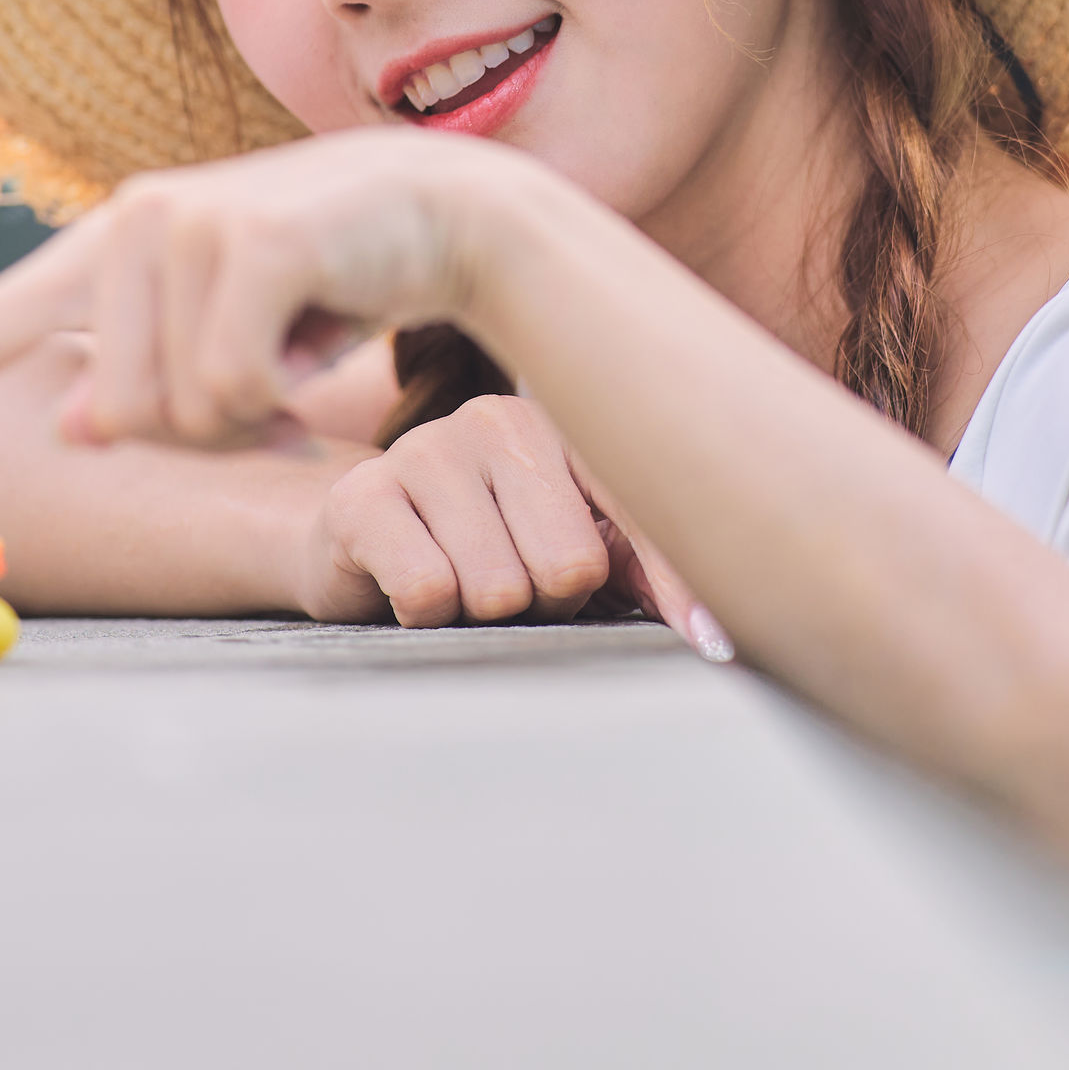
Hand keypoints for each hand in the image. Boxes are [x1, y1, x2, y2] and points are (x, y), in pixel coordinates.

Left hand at [0, 129, 536, 447]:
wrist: (449, 211)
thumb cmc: (334, 281)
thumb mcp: (226, 339)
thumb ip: (143, 381)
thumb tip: (84, 430)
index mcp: (103, 251)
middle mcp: (127, 225)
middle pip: (118, 418)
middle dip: (203, 421)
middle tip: (272, 359)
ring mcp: (182, 223)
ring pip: (173, 412)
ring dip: (253, 404)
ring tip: (303, 331)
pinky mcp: (247, 239)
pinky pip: (231, 382)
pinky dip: (287, 385)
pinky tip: (329, 321)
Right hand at [290, 393, 723, 656]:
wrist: (349, 541)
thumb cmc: (479, 547)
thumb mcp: (564, 547)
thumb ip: (641, 570)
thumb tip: (720, 635)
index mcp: (562, 428)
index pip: (637, 508)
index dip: (674, 583)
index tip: (715, 647)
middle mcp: (497, 422)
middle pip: (567, 566)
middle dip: (545, 602)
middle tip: (513, 586)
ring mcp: (424, 450)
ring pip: (496, 589)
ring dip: (480, 613)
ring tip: (458, 582)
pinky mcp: (362, 497)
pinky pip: (429, 592)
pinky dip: (424, 617)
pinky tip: (410, 588)